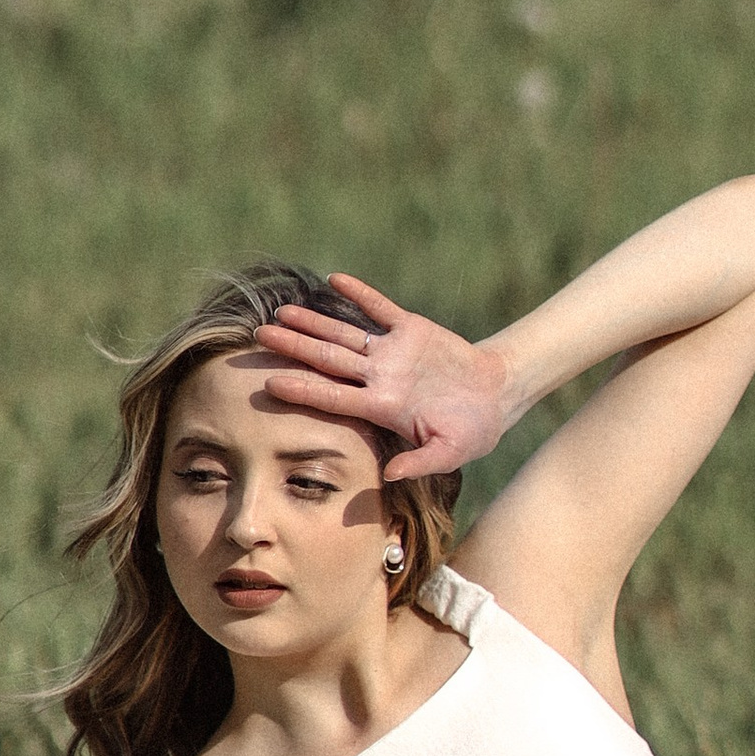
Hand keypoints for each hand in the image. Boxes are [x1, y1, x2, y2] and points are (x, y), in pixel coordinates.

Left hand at [257, 275, 512, 483]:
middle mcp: (380, 377)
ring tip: (282, 311)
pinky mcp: (411, 329)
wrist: (496, 396)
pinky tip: (335, 279)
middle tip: (259, 336)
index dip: (303, 389)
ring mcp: (393, 352)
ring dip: (314, 321)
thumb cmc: (472, 431)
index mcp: (384, 406)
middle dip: (294, 347)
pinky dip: (360, 293)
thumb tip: (391, 476)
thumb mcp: (450, 454)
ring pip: (345, 334)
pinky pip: (380, 308)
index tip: (270, 384)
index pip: (334, 396)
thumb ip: (421, 463)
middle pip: (328, 360)